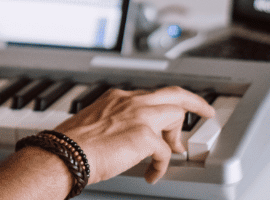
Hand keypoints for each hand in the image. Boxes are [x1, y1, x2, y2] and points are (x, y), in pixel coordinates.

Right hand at [52, 86, 214, 184]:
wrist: (64, 154)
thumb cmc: (71, 145)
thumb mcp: (94, 125)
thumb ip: (114, 125)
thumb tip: (126, 141)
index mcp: (117, 98)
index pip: (150, 96)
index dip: (163, 108)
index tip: (171, 115)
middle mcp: (131, 101)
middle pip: (174, 93)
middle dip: (194, 102)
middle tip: (205, 112)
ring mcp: (139, 116)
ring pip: (176, 114)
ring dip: (176, 137)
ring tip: (172, 153)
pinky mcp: (145, 136)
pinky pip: (166, 151)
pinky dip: (161, 166)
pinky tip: (152, 175)